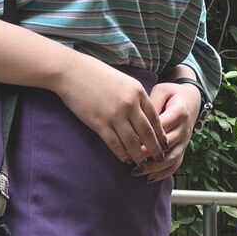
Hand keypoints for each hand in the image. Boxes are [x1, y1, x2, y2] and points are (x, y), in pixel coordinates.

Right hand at [52, 52, 169, 165]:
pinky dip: (122, 154)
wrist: (72, 71)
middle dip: (154, 149)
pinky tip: (125, 159)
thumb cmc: (96, 74)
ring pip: (132, 142)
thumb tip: (143, 116)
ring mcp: (114, 115)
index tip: (164, 144)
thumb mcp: (123, 81)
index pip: (155, 118)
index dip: (161, 134)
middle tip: (158, 158)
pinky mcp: (99, 123)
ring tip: (142, 163)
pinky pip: (114, 144)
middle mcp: (129, 104)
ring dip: (138, 155)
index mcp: (138, 92)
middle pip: (147, 133)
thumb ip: (135, 97)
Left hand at [129, 81, 201, 182]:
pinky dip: (163, 173)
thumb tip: (138, 120)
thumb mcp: (161, 91)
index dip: (146, 136)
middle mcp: (184, 129)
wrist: (192, 100)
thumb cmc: (172, 94)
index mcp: (179, 113)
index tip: (131, 140)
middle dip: (147, 154)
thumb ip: (151, 104)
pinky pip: (176, 164)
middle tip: (130, 156)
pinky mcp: (183, 148)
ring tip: (137, 171)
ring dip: (154, 167)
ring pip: (171, 158)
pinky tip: (149, 178)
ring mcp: (184, 141)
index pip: (161, 127)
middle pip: (166, 146)